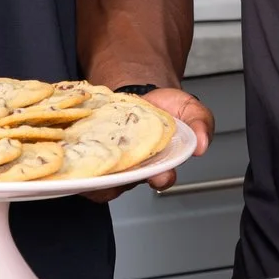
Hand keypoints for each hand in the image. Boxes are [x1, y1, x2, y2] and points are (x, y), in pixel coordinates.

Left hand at [82, 86, 212, 200]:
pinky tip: (75, 151)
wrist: (138, 94)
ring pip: (102, 181)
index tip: (161, 174)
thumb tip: (203, 145)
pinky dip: (77, 163)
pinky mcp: (92, 158)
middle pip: (127, 184)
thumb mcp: (189, 108)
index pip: (163, 178)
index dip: (161, 178)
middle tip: (119, 166)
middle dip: (122, 179)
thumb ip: (201, 123)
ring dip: (95, 175)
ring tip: (91, 160)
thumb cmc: (166, 107)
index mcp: (162, 164)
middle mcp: (136, 170)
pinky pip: (82, 170)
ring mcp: (113, 165)